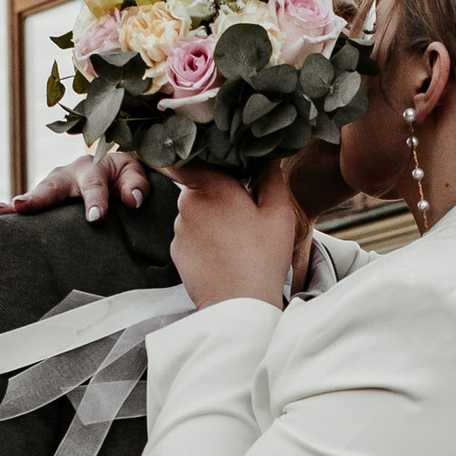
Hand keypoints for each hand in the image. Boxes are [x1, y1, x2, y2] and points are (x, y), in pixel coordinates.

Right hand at [0, 145, 147, 220]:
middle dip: (38, 197)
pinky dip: (14, 211)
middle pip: (53, 185)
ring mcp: (53, 187)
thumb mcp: (135, 175)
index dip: (96, 200)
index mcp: (93, 168)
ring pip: (37, 194)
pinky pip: (30, 205)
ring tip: (1, 212)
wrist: (112, 173)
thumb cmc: (124, 177)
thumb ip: (136, 185)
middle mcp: (68, 174)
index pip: (94, 186)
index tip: (95, 218)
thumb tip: (132, 200)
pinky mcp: (45, 200)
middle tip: (23, 207)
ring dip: (20, 204)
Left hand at [172, 165, 299, 308]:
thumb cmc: (262, 258)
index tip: (202, 150)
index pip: (190, 157)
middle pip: (199, 187)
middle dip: (217, 192)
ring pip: (195, 213)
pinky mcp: (177, 253)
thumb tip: (267, 157)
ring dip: (211, 218)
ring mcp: (179, 230)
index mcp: (212, 187)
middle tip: (243, 209)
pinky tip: (224, 254)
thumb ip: (271, 178)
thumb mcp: (278, 213)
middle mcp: (187, 205)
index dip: (195, 152)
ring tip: (237, 237)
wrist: (239, 305)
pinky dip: (204, 240)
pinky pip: (190, 236)